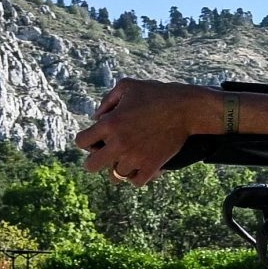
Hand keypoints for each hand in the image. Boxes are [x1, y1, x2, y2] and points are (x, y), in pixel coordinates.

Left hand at [74, 80, 211, 185]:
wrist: (186, 108)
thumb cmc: (157, 94)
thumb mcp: (128, 86)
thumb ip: (107, 101)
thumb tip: (96, 119)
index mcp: (109, 123)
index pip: (81, 142)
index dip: (86, 140)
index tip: (95, 139)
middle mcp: (119, 143)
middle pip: (91, 166)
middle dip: (95, 161)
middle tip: (105, 155)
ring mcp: (135, 157)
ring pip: (115, 176)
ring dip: (119, 168)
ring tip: (127, 158)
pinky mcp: (152, 166)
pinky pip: (136, 182)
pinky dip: (136, 176)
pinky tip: (140, 166)